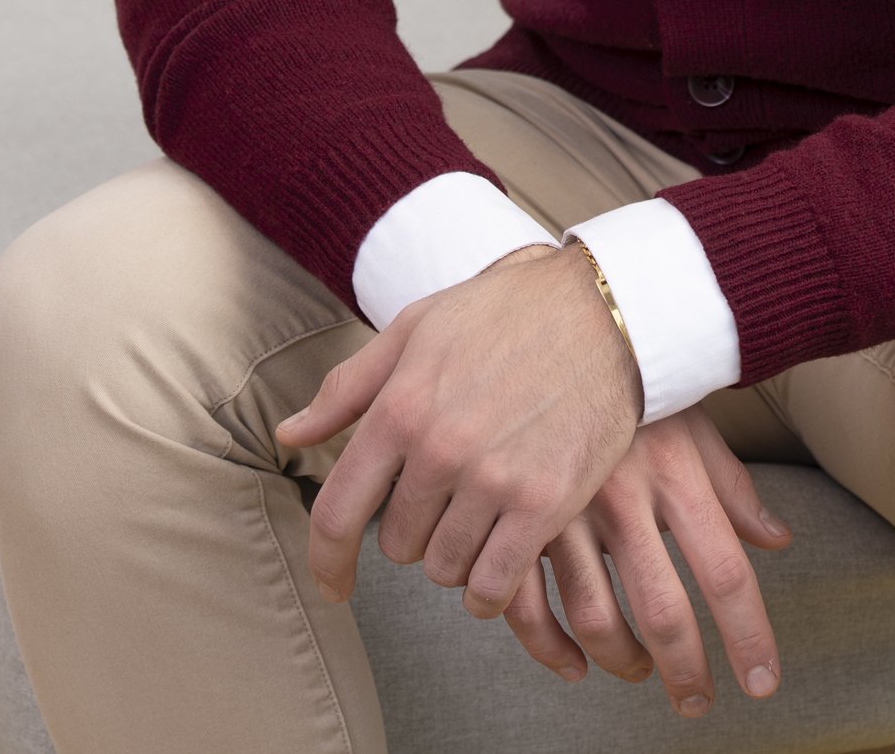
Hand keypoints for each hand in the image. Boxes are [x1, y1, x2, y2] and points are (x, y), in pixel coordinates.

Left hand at [274, 241, 641, 614]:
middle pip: (397, 544)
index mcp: (400, 407)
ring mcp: (494, 480)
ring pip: (444, 568)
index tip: (333, 584)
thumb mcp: (417, 328)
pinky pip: (495, 586)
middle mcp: (440, 450)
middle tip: (446, 494)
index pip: (337, 513)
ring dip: (455, 553)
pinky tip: (501, 556)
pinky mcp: (545, 503)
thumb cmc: (505, 311)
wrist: (603, 308)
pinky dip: (490, 586)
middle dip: (413, 528)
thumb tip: (290, 433)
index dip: (326, 561)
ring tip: (480, 511)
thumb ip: (349, 387)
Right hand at [504, 408, 791, 720]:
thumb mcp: (694, 421)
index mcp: (674, 472)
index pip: (725, 573)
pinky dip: (549, 649)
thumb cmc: (633, 377)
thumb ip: (734, 487)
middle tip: (697, 701)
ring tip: (639, 671)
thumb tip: (777, 541)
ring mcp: (563, 508)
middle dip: (686, 671)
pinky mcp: (515, 515)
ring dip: (623, 662)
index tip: (761, 682)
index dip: (748, 637)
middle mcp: (622, 495)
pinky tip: (573, 663)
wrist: (559, 326)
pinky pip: (525, 605)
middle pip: (663, 610)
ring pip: (594, 618)